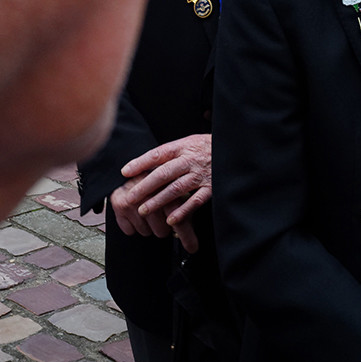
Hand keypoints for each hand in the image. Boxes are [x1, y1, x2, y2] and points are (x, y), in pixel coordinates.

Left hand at [112, 134, 212, 252]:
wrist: (235, 147)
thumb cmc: (208, 146)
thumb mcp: (190, 141)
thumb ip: (171, 152)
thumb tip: (145, 162)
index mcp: (183, 146)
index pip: (157, 154)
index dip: (140, 163)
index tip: (125, 172)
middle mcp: (190, 160)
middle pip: (163, 173)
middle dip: (145, 186)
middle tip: (130, 197)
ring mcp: (201, 174)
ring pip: (176, 189)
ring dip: (158, 201)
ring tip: (143, 210)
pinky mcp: (212, 188)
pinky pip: (196, 201)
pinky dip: (183, 211)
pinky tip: (170, 220)